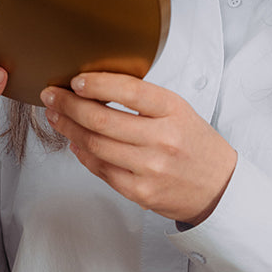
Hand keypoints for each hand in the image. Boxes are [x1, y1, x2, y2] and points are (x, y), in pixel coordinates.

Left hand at [41, 73, 236, 223]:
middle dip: (69, 105)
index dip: (97, 83)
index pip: (130, 91)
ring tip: (57, 116)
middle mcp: (163, 139)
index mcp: (174, 111)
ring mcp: (150, 168)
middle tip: (52, 96)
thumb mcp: (181, 112)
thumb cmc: (196, 146)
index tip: (75, 81)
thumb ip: (145, 101)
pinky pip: (100, 169)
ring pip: (95, 145)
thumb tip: (95, 90)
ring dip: (69, 129)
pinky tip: (75, 143)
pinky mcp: (139, 191)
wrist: (218, 187)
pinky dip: (82, 154)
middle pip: (102, 120)